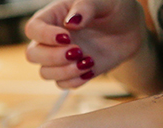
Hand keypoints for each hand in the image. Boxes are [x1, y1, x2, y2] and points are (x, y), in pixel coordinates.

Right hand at [25, 0, 146, 88]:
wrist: (129, 28)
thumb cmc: (114, 8)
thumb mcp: (104, 1)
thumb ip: (86, 7)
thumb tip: (70, 22)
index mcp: (54, 16)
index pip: (33, 28)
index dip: (44, 36)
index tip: (67, 37)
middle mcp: (52, 39)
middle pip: (33, 55)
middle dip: (53, 57)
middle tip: (78, 51)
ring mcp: (61, 57)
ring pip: (45, 73)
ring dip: (65, 71)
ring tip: (89, 61)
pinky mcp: (72, 72)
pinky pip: (62, 84)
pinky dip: (75, 81)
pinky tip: (91, 69)